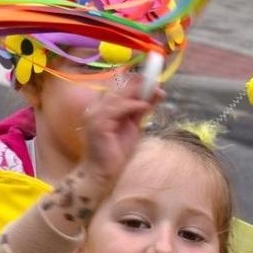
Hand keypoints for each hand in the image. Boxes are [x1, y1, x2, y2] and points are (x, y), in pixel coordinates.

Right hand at [79, 75, 162, 192]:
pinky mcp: (98, 125)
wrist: (102, 172)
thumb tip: (154, 95)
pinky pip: (117, 109)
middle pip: (118, 90)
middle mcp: (95, 109)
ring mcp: (94, 116)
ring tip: (156, 92)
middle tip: (158, 83)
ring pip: (117, 97)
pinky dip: (132, 105)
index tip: (153, 81)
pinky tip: (145, 105)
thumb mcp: (133, 126)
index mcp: (101, 108)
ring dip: (138, 93)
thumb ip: (140, 110)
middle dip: (139, 85)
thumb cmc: (115, 151)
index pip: (118, 89)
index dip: (135, 83)